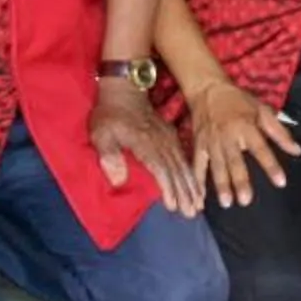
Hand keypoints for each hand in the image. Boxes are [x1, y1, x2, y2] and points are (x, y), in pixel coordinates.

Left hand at [92, 83, 203, 216]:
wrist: (125, 88)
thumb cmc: (110, 114)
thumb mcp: (101, 132)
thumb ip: (108, 155)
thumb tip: (118, 180)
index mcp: (144, 143)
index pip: (159, 168)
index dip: (167, 188)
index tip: (173, 206)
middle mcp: (160, 142)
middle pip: (175, 170)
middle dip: (185, 192)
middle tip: (192, 212)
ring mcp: (167, 138)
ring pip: (183, 164)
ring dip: (191, 184)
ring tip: (198, 203)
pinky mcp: (170, 135)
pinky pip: (184, 156)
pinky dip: (192, 171)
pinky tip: (196, 183)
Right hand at [188, 81, 300, 207]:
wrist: (208, 90)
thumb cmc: (239, 102)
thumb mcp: (262, 110)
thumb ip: (280, 133)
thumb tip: (297, 151)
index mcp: (246, 127)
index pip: (261, 149)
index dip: (271, 165)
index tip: (280, 182)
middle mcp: (228, 136)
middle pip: (235, 161)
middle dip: (240, 180)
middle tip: (245, 200)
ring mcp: (211, 142)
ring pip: (217, 166)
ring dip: (221, 184)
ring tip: (226, 203)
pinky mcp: (198, 145)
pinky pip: (197, 165)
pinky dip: (197, 181)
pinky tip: (200, 197)